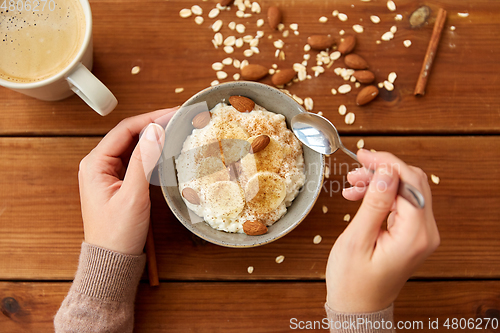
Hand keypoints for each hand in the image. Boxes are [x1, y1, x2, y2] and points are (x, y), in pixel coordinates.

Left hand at [78, 108, 176, 254]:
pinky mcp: (118, 183)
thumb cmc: (117, 233)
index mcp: (95, 164)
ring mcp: (107, 173)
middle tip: (179, 117)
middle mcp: (98, 164)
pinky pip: (135, 160)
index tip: (173, 113)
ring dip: (153, 136)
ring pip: (133, 146)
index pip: (125, 130)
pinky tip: (166, 149)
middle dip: (153, 123)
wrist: (112, 260)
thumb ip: (143, 161)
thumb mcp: (133, 196)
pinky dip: (151, 152)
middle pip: (128, 134)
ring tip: (176, 128)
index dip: (151, 118)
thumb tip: (155, 131)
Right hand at [326, 149, 439, 312]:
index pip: (411, 183)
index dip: (388, 163)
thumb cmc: (353, 281)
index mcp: (415, 235)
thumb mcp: (357, 239)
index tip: (364, 155)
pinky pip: (402, 204)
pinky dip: (382, 195)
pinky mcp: (413, 235)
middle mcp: (425, 233)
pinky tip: (360, 195)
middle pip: (413, 183)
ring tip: (353, 183)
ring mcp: (421, 235)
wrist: (358, 307)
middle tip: (356, 168)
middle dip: (384, 170)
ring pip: (406, 191)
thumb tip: (386, 171)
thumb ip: (375, 203)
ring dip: (380, 182)